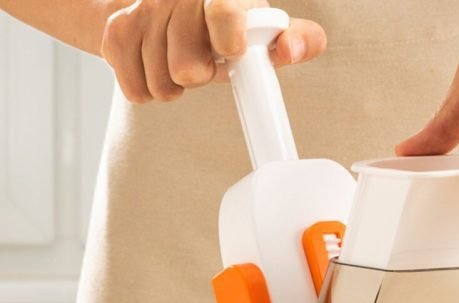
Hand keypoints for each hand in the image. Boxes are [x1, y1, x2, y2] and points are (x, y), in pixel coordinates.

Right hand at [101, 0, 325, 104]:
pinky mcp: (117, 32)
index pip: (222, 7)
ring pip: (161, 84)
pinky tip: (155, 68)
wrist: (162, 12)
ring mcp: (144, 10)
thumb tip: (293, 49)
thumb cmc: (224, 27)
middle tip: (203, 63)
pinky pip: (136, 90)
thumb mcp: (262, 30)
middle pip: (187, 65)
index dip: (227, 31)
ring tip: (178, 64)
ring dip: (173, 87)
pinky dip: (148, 90)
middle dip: (198, 76)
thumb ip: (293, 39)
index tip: (232, 51)